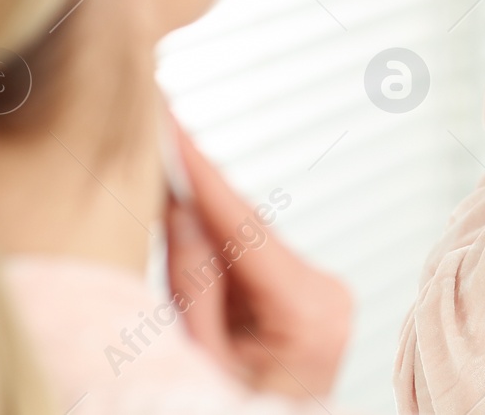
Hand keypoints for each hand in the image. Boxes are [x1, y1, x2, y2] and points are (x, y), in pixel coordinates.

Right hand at [166, 121, 353, 398]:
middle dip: (196, 186)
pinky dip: (216, 245)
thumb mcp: (199, 361)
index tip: (173, 124)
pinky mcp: (308, 300)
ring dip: (201, 215)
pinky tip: (183, 215)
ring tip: (159, 168)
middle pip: (245, 228)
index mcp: (309, 311)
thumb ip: (192, 285)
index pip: (243, 226)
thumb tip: (182, 209)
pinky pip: (252, 260)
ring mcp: (323, 296)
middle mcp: (328, 294)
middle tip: (157, 128)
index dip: (201, 171)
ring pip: (246, 241)